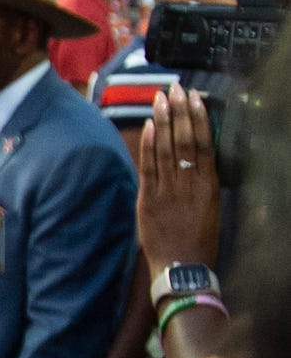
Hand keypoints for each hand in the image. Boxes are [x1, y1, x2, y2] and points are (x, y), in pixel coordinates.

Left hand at [137, 84, 221, 272]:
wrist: (182, 268)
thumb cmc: (199, 240)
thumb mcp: (209, 207)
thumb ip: (200, 182)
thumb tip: (194, 156)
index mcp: (209, 186)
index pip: (205, 144)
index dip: (199, 118)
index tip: (194, 98)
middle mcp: (190, 185)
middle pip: (185, 141)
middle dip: (180, 112)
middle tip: (175, 88)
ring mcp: (168, 191)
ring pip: (167, 149)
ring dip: (164, 122)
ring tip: (161, 99)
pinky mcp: (148, 200)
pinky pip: (149, 167)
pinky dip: (149, 145)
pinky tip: (150, 126)